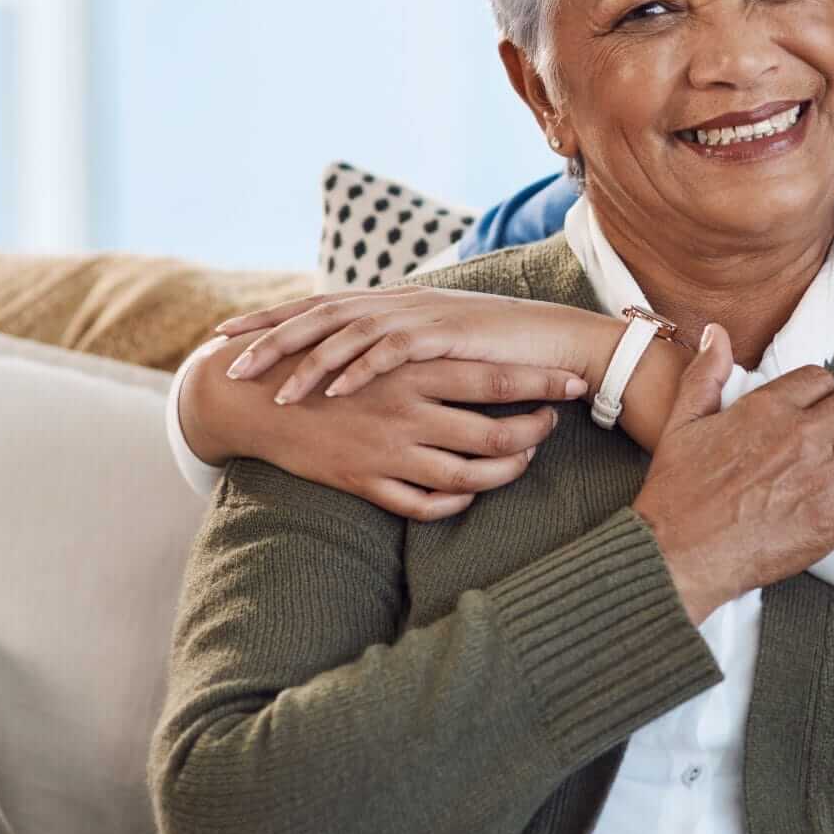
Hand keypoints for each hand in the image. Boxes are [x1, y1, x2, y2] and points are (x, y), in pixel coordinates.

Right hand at [182, 343, 588, 520]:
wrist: (257, 395)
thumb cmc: (327, 361)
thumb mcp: (377, 339)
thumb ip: (425, 340)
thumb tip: (472, 329)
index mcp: (414, 369)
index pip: (496, 377)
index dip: (543, 384)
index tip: (576, 384)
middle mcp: (408, 410)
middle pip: (495, 432)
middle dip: (535, 433)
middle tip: (552, 426)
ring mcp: (388, 451)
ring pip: (469, 476)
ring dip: (506, 471)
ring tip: (521, 459)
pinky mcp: (366, 481)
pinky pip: (424, 504)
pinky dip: (456, 501)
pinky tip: (470, 490)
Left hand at [216, 288, 619, 404]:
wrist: (548, 340)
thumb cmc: (493, 349)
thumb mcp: (433, 345)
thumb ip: (394, 345)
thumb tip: (356, 361)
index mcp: (387, 302)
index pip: (316, 306)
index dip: (270, 319)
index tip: (228, 336)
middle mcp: (394, 302)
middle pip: (316, 314)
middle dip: (269, 338)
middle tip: (227, 362)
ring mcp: (415, 316)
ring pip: (345, 334)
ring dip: (306, 364)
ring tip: (273, 393)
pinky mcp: (439, 335)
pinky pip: (388, 353)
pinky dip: (357, 371)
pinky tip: (330, 394)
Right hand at [631, 325, 833, 621]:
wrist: (677, 552)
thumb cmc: (674, 492)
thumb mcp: (681, 422)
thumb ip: (704, 374)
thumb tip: (716, 332)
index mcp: (767, 407)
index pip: (819, 379)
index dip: (829, 389)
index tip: (831, 404)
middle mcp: (803, 434)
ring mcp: (824, 475)